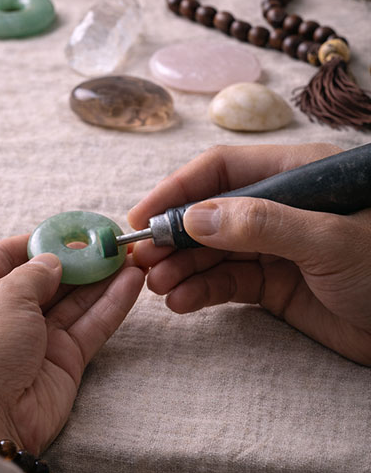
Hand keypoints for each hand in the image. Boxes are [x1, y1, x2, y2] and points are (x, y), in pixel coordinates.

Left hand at [0, 235, 143, 454]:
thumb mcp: (4, 294)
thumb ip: (35, 272)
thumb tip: (54, 261)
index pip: (7, 255)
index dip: (39, 242)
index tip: (69, 230)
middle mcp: (6, 313)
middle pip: (48, 278)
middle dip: (78, 259)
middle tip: (110, 242)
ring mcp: (36, 339)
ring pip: (75, 301)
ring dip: (102, 278)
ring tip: (130, 255)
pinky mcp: (64, 361)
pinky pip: (91, 326)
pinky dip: (112, 304)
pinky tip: (132, 281)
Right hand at [128, 143, 370, 365]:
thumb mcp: (330, 241)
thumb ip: (263, 225)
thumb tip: (195, 218)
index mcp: (298, 174)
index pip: (222, 170)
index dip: (178, 190)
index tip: (144, 216)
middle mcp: (281, 206)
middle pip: (211, 212)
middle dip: (174, 236)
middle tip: (142, 260)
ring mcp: (277, 247)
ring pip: (214, 250)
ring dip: (182, 267)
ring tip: (157, 288)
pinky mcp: (277, 285)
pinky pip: (229, 282)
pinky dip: (202, 291)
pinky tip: (182, 302)